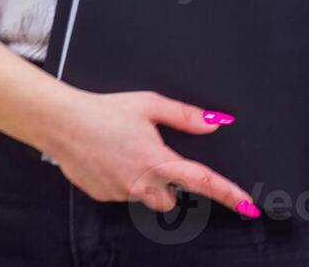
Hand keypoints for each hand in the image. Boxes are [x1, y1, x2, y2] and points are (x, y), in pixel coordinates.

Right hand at [44, 87, 259, 216]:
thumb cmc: (101, 110)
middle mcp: (141, 182)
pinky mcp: (103, 195)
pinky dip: (122, 180)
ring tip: (125, 153)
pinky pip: (122, 193)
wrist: (61, 122)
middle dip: (170, 184)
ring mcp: (121, 192)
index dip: (229, 194)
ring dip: (145, 182)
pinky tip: (108, 158)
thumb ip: (184, 115)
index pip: (203, 182)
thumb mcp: (147, 104)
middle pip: (172, 198)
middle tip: (154, 157)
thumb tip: (214, 121)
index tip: (248, 204)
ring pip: (146, 197)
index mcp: (157, 160)